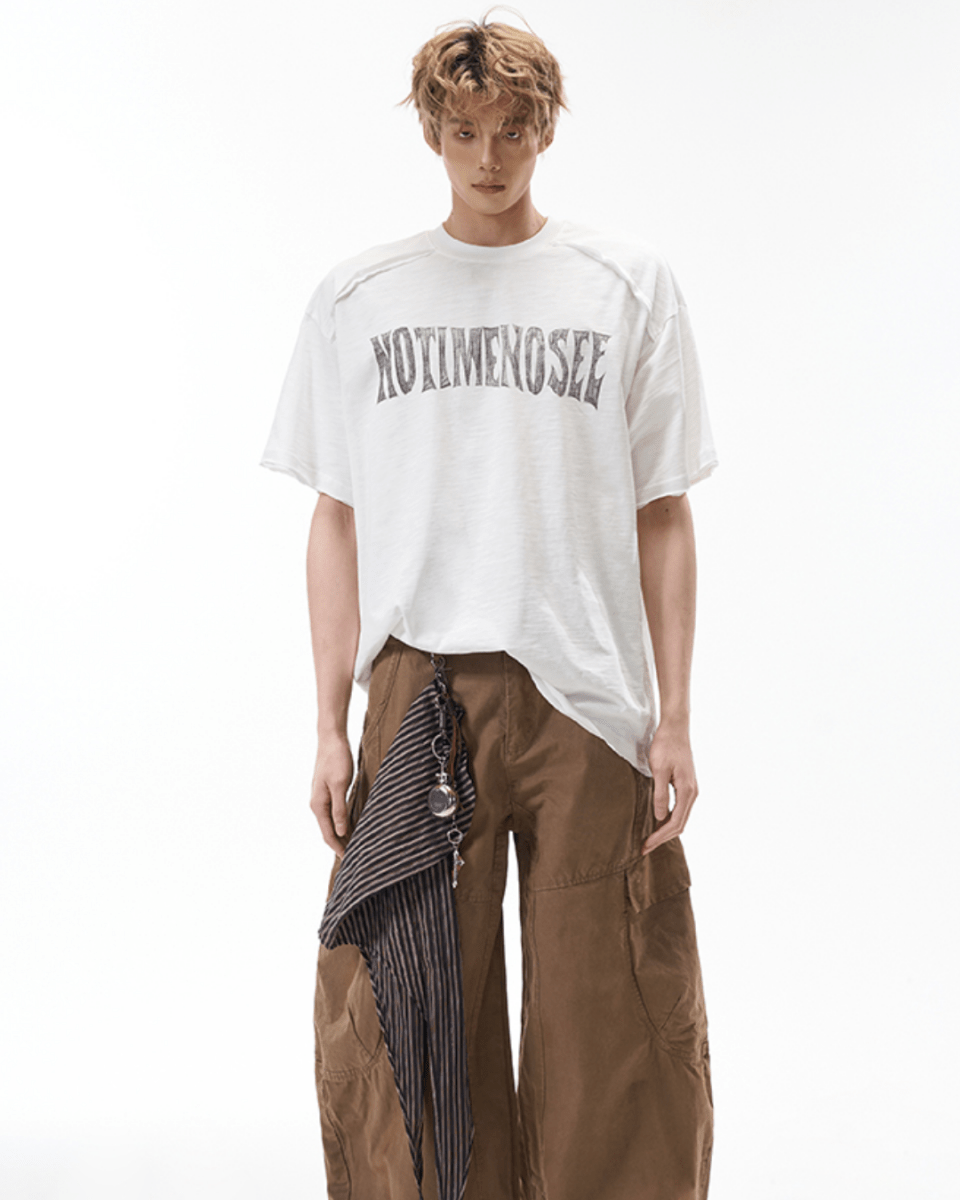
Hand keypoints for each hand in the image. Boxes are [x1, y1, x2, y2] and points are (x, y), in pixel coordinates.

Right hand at [310, 732, 354, 857]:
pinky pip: (334, 813)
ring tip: (355, 845)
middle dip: (340, 844)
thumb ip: (339, 809)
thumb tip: (341, 832)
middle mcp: (317, 804)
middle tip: (355, 857)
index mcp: (318, 805)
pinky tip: (351, 825)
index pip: (328, 834)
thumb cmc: (336, 759)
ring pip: (331, 823)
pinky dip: (342, 822)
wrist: (331, 739)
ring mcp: (321, 798)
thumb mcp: (340, 785)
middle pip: (328, 831)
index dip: (338, 848)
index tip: (350, 860)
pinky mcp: (328, 791)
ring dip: (342, 834)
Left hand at [641, 720, 698, 854]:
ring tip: (649, 839)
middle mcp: (692, 793)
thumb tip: (660, 817)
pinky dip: (669, 819)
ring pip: (680, 818)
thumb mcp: (659, 771)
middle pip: (680, 824)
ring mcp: (690, 790)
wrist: (675, 729)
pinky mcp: (685, 785)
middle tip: (644, 848)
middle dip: (662, 838)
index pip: (675, 823)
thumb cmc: (665, 746)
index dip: (660, 837)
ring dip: (666, 830)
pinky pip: (679, 809)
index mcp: (687, 792)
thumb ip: (660, 794)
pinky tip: (658, 822)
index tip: (645, 846)